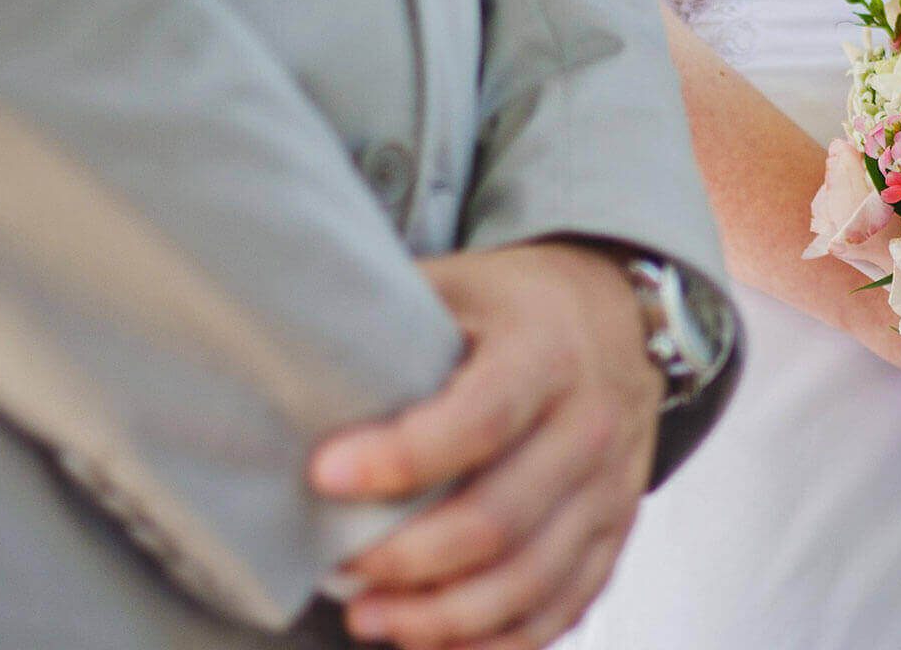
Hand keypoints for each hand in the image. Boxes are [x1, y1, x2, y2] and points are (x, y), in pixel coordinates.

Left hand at [308, 241, 664, 649]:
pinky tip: (435, 645)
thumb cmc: (516, 309)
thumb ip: (391, 323)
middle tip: (338, 569)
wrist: (622, 320)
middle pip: (499, 520)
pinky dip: (499, 643)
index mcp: (546, 353)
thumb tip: (278, 359)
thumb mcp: (460, 288)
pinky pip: (564, 607)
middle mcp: (590, 426)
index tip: (324, 476)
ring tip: (371, 620)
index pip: (479, 421)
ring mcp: (610, 488)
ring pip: (530, 581)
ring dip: (443, 618)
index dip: (399, 460)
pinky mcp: (615, 534)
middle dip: (406, 559)